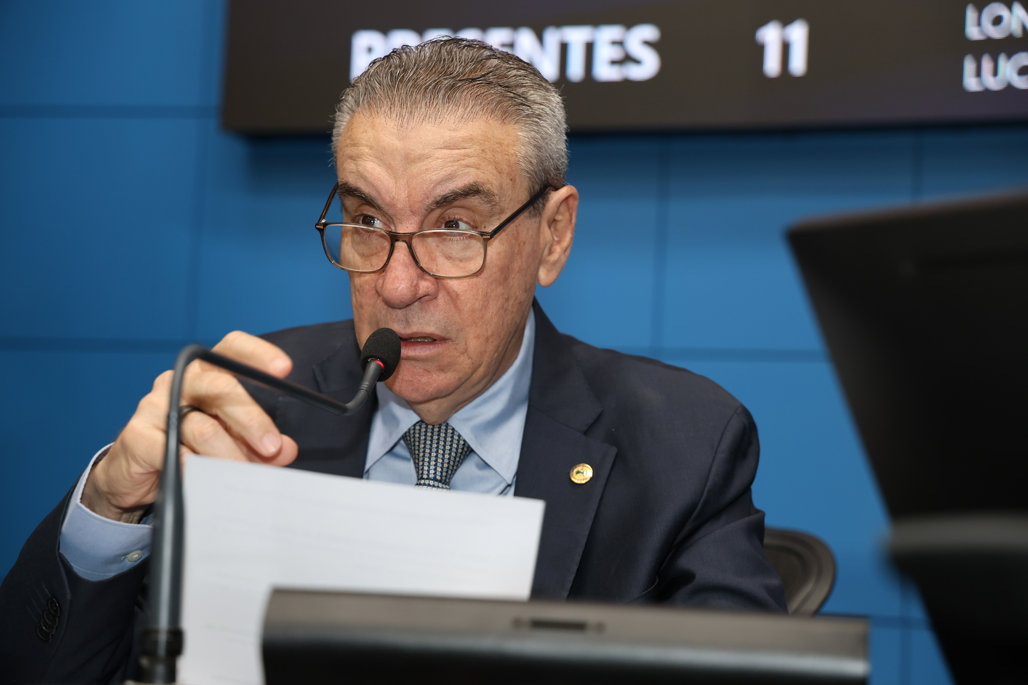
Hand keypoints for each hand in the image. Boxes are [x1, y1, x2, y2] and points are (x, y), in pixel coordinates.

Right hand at [82, 331, 298, 521]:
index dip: (257, 353)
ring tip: (243, 474)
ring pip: (202, 426)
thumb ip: (259, 442)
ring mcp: (155, 406)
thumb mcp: (231, 442)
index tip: (283, 369)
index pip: (230, 348)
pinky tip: (205, 477)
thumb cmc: (190, 448)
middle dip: (252, 419)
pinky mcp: (138, 435)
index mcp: (206, 374)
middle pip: (221, 387)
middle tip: (271, 447)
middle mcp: (180, 382)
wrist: (134, 475)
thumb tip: (286, 449)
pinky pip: (173, 451)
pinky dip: (195, 467)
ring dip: (229, 454)